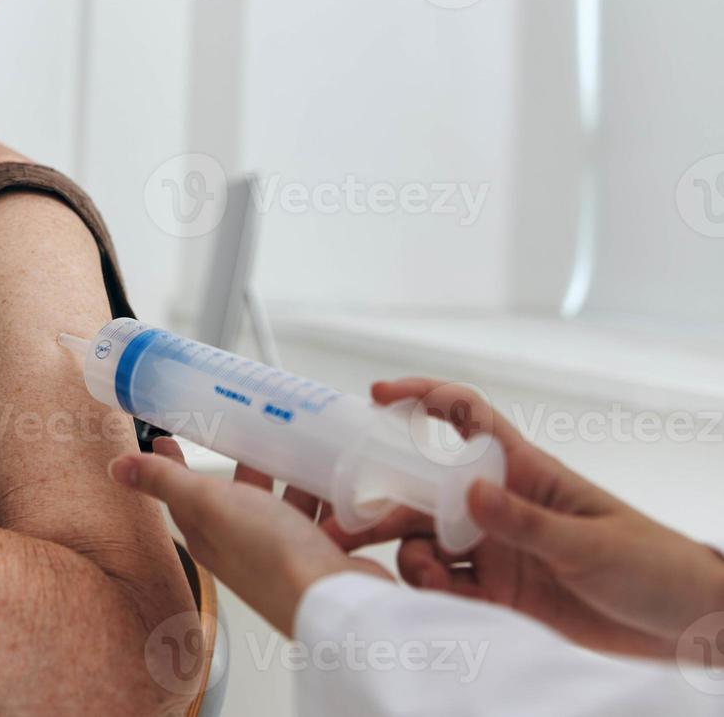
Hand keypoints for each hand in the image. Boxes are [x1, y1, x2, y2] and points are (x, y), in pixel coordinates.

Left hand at [109, 437, 390, 636]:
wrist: (335, 602)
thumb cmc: (271, 556)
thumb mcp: (211, 506)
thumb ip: (166, 483)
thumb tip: (116, 468)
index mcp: (210, 535)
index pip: (183, 493)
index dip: (172, 462)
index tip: (166, 436)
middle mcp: (244, 545)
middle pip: (237, 496)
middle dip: (240, 463)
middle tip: (245, 427)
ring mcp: (285, 551)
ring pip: (283, 503)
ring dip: (289, 475)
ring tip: (299, 442)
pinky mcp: (323, 552)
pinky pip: (321, 516)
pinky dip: (326, 497)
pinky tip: (336, 478)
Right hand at [329, 377, 723, 658]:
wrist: (683, 627)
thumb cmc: (653, 564)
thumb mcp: (590, 541)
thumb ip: (524, 520)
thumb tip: (467, 491)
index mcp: (524, 473)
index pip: (465, 419)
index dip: (423, 399)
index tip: (378, 396)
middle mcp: (500, 507)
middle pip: (425, 492)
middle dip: (379, 502)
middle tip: (340, 524)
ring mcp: (497, 551)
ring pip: (427, 542)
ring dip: (405, 555)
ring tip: (410, 574)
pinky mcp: (500, 595)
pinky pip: (447, 589)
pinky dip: (428, 593)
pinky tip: (428, 598)